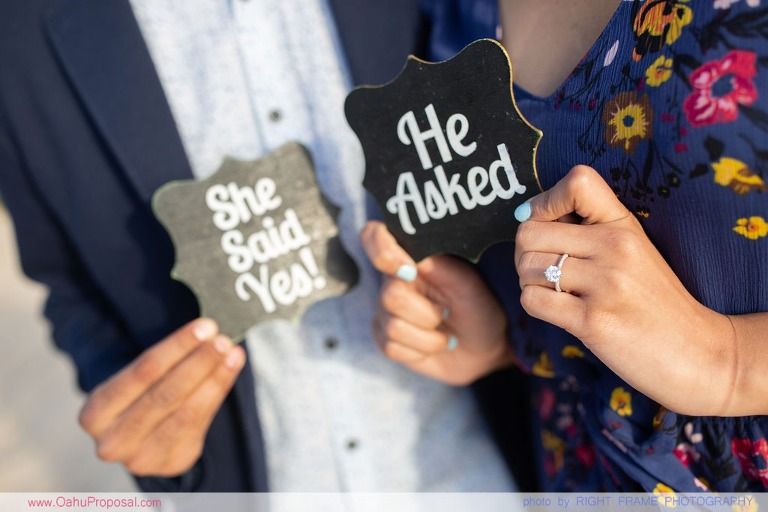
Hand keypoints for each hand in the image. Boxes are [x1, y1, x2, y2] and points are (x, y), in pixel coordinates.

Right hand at [78, 318, 245, 476]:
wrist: (138, 434)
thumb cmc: (139, 393)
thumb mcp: (136, 378)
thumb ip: (166, 359)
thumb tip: (208, 333)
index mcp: (95, 414)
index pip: (142, 372)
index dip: (177, 348)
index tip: (205, 328)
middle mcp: (113, 441)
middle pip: (165, 395)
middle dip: (199, 363)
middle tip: (223, 340)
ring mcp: (142, 458)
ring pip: (187, 412)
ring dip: (215, 379)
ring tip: (233, 354)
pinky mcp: (171, 463)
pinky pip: (200, 424)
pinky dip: (218, 393)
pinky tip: (230, 371)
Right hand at [360, 221, 515, 385]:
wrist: (484, 351)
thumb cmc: (478, 310)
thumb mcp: (468, 285)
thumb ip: (439, 266)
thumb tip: (412, 255)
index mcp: (411, 257)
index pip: (374, 236)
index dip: (381, 250)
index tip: (409, 271)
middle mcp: (393, 280)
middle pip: (390, 295)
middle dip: (427, 313)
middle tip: (448, 313)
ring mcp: (385, 310)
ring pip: (393, 326)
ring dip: (430, 338)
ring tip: (447, 335)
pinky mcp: (385, 339)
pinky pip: (392, 347)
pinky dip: (422, 351)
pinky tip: (434, 345)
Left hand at [515, 165, 733, 414]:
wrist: (696, 352)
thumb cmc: (654, 300)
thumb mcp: (633, 249)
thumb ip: (589, 228)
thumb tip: (525, 214)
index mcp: (624, 225)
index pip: (577, 182)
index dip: (546, 201)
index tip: (547, 224)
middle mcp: (615, 248)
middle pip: (530, 232)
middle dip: (525, 252)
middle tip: (542, 268)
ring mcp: (605, 284)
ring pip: (527, 266)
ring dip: (529, 281)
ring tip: (554, 291)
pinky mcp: (592, 321)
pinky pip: (532, 300)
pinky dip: (535, 305)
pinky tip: (558, 310)